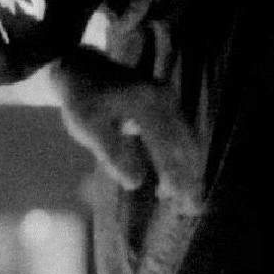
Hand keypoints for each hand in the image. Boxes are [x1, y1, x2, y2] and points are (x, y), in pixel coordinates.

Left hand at [46, 47, 204, 213]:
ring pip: (188, 138)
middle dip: (190, 176)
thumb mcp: (88, 127)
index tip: (175, 198)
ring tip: (191, 197)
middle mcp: (164, 98)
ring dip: (191, 168)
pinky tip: (184, 174)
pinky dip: (186, 155)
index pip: (165, 145)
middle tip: (192, 207)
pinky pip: (183, 132)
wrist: (82, 67)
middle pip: (184, 143)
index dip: (172, 174)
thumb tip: (135, 182)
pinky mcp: (168, 101)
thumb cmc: (82, 99)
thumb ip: (112, 153)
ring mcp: (169, 97)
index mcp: (145, 103)